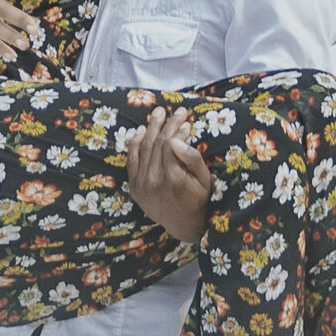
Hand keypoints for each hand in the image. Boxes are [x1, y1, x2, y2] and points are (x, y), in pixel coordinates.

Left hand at [125, 104, 210, 244]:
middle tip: (177, 110)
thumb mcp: (204, 180)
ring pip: (144, 148)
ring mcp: (141, 185)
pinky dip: (134, 143)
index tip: (186, 119)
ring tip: (159, 113)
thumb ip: (192, 159)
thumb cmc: (198, 199)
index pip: (170, 145)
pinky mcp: (134, 188)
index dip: (178, 129)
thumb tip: (176, 140)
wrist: (182, 225)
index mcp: (173, 179)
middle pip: (158, 144)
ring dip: (151, 128)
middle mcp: (153, 182)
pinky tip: (141, 129)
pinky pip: (131, 160)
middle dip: (168, 124)